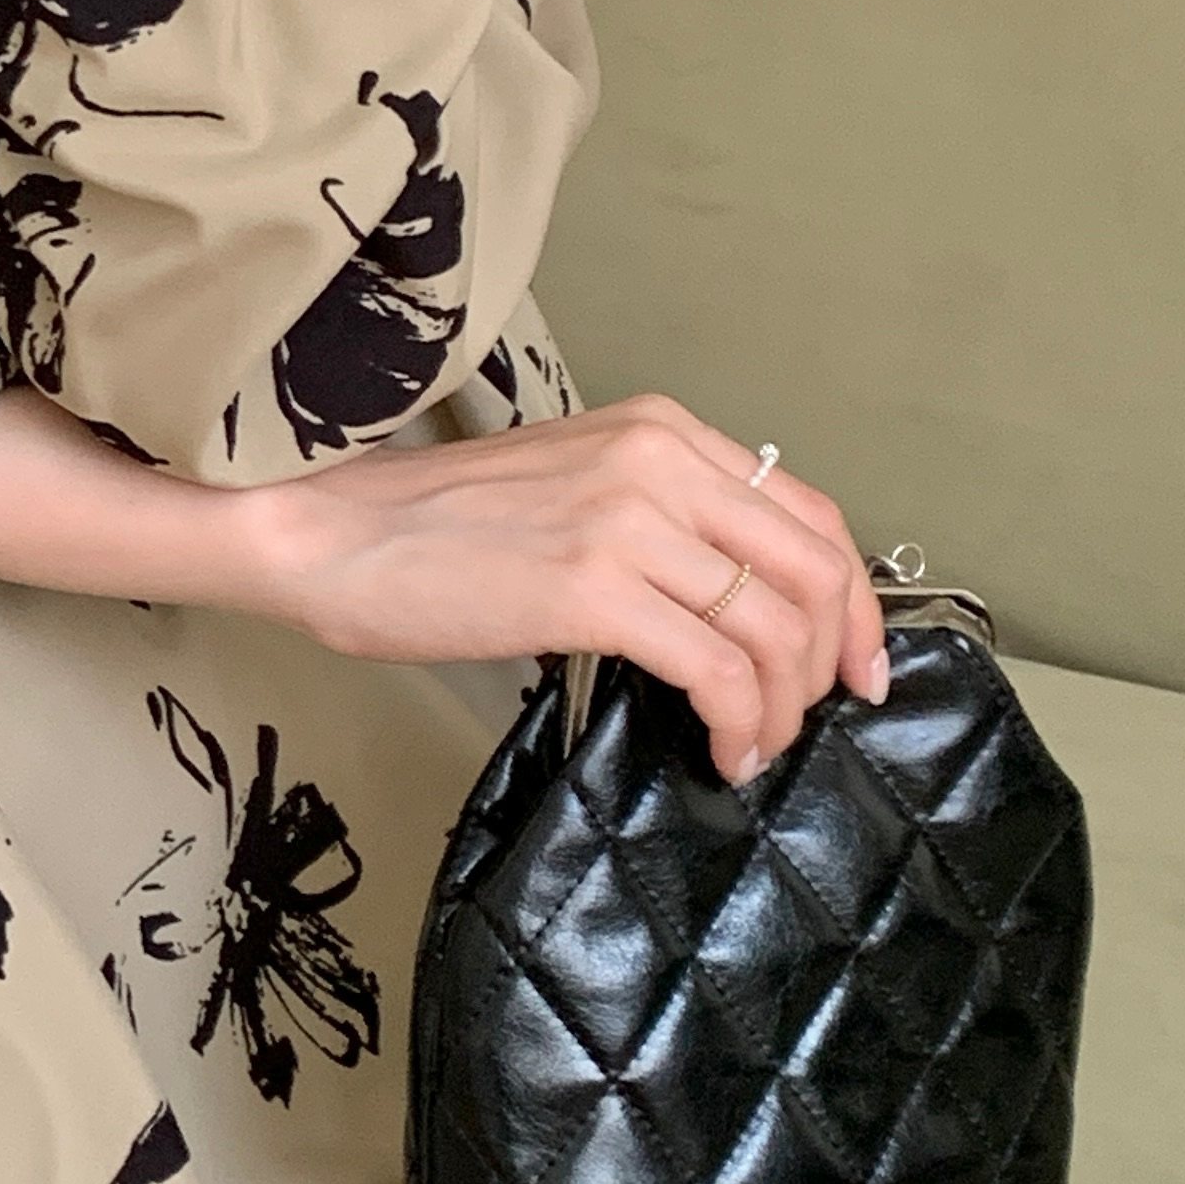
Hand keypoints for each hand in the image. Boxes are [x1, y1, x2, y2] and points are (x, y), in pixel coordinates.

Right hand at [228, 394, 891, 786]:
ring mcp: (629, 522)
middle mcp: (659, 462)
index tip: (857, 666)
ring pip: (772, 627)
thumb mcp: (567, 484)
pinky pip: (716, 669)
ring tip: (749, 747)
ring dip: (781, 708)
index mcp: (660, 431)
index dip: (854, 601)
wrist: (327, 534)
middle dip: (830, 661)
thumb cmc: (426, 527)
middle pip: (812, 570)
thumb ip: (653, 514)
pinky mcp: (593, 590)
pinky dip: (737, 723)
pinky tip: (719, 751)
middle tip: (808, 719)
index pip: (808, 512)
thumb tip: (728, 600)